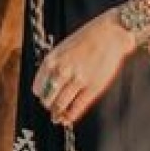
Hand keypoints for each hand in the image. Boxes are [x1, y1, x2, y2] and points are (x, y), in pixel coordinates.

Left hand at [33, 10, 135, 125]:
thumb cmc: (87, 38)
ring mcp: (78, 79)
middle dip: (48, 104)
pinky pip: (77, 107)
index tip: (43, 96)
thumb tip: (48, 83)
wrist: (111, 33)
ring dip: (57, 113)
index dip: (41, 94)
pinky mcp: (93, 87)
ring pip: (60, 105)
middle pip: (48, 98)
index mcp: (53, 59)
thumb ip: (55, 64)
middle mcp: (63, 70)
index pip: (38, 87)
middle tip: (51, 107)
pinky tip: (68, 118)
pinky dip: (71, 115)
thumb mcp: (64, 46)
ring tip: (58, 116)